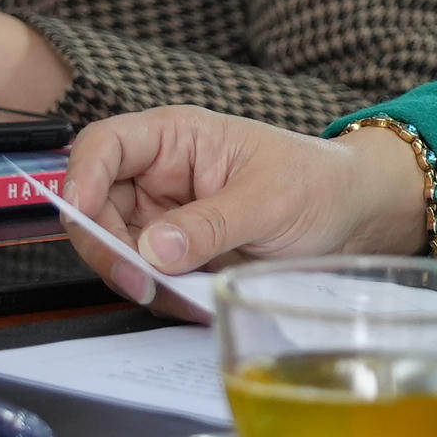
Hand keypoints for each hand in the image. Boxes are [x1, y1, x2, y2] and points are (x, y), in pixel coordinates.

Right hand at [57, 106, 432, 302]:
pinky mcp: (179, 257)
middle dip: (108, 247)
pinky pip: (150, 280)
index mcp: (177, 139)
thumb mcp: (270, 200)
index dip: (80, 177)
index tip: (80, 214)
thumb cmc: (319, 184)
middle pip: (95, 207)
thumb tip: (154, 248)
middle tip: (141, 281)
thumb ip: (211, 223)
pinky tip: (201, 298)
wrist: (357, 218)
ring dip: (139, 278)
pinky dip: (167, 295)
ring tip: (188, 290)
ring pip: (117, 251)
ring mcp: (166, 219)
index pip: (103, 145)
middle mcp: (161, 177)